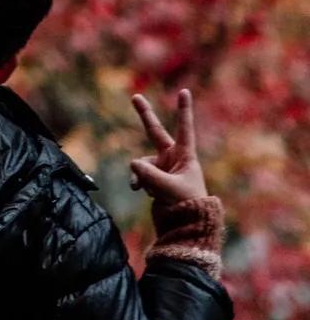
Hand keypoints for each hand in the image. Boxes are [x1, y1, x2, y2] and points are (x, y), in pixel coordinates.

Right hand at [129, 89, 210, 219]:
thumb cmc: (186, 206)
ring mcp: (163, 170)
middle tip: (135, 97)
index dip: (183, 110)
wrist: (186, 228)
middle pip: (155, 132)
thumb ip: (148, 174)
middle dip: (145, 116)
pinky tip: (140, 190)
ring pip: (143, 162)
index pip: (184, 129)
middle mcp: (173, 160)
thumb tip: (132, 163)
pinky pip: (140, 175)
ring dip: (141, 173)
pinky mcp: (155, 182)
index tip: (184, 91)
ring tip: (147, 188)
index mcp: (185, 157)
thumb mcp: (168, 188)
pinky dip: (138, 181)